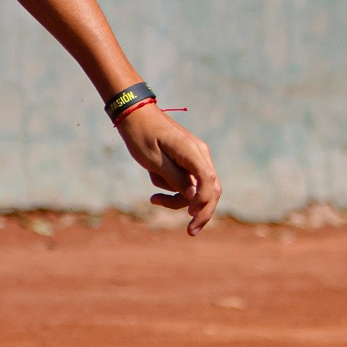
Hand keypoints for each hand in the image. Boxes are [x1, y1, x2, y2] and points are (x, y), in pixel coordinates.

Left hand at [116, 107, 220, 234]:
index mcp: (192, 152)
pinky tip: (154, 183)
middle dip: (201, 211)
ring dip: (176, 198)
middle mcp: (200, 154)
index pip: (208, 181)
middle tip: (190, 232)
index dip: (203, 202)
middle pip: (211, 189)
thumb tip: (194, 196)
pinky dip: (172, 187)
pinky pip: (186, 181)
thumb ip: (176, 178)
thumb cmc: (141, 136)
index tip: (191, 217)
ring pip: (197, 188)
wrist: (135, 115)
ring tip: (153, 198)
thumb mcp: (154, 161)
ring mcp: (195, 157)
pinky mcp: (187, 160)